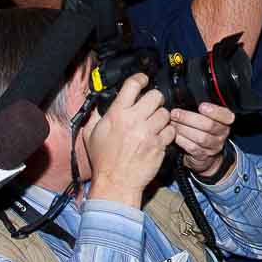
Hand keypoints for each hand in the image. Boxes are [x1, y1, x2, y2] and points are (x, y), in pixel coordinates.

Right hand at [79, 73, 170, 205]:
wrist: (116, 182)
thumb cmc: (104, 161)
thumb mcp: (91, 134)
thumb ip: (96, 115)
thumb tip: (99, 103)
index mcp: (117, 115)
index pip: (132, 85)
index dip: (140, 79)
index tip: (143, 80)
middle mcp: (134, 121)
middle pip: (155, 96)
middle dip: (155, 98)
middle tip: (152, 104)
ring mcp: (149, 133)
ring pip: (166, 113)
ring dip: (162, 116)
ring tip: (155, 122)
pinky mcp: (159, 145)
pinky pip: (171, 131)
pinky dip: (167, 132)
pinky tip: (159, 136)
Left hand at [170, 102, 234, 176]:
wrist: (205, 151)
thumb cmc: (203, 127)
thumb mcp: (206, 115)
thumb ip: (200, 107)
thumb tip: (183, 96)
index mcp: (225, 120)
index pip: (226, 115)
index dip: (214, 111)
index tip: (201, 106)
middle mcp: (222, 133)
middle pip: (209, 125)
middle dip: (189, 118)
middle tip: (175, 113)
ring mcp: (214, 146)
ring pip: (200, 137)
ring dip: (183, 129)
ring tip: (172, 122)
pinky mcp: (204, 155)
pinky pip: (192, 147)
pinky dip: (181, 139)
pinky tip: (173, 134)